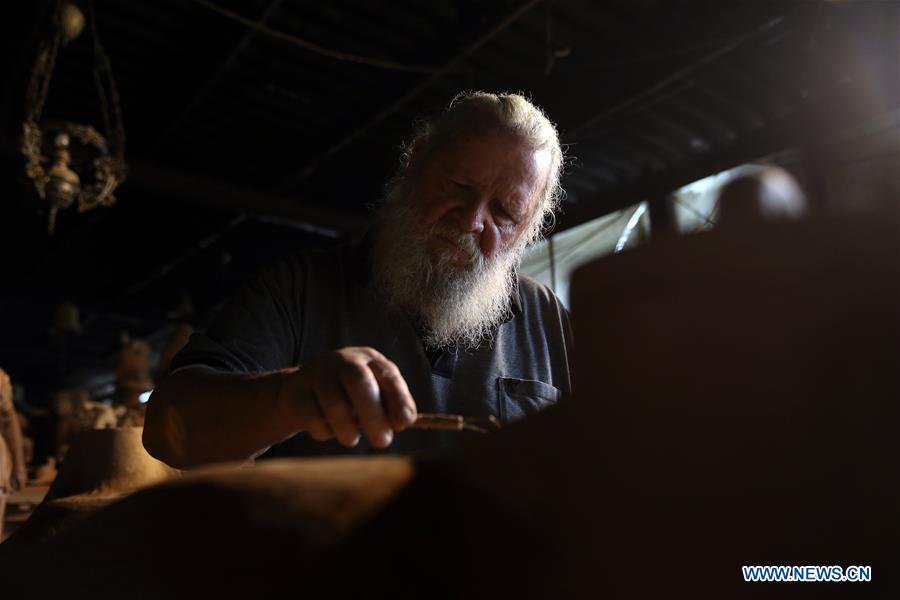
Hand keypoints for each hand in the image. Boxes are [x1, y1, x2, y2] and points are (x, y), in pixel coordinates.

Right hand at [284, 347, 416, 448]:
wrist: (300, 390)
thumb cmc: (347, 396)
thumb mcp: (372, 395)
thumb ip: (390, 407)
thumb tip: (403, 421)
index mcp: (368, 359)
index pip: (388, 375)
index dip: (399, 400)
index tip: (404, 424)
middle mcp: (343, 360)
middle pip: (359, 383)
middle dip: (373, 416)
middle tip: (383, 442)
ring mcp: (317, 374)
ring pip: (335, 404)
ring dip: (347, 429)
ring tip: (351, 439)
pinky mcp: (296, 392)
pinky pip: (312, 418)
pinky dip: (324, 432)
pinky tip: (327, 430)